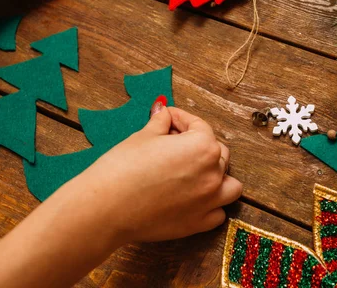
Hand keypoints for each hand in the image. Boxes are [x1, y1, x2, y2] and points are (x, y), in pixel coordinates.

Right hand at [80, 105, 242, 242]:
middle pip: (217, 153)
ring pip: (230, 185)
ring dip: (217, 176)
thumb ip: (162, 122)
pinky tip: (193, 198)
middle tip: (173, 143)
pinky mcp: (198, 224)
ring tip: (196, 172)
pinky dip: (211, 205)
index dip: (181, 119)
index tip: (168, 119)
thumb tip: (164, 112)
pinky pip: (218, 213)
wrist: (106, 207)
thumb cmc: (123, 167)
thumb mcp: (143, 136)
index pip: (199, 126)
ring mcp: (209, 201)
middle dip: (198, 144)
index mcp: (202, 147)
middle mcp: (212, 174)